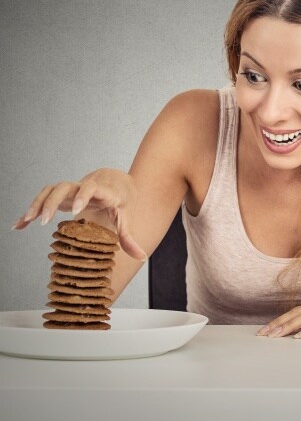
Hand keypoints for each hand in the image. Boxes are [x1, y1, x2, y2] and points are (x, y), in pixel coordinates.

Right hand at [12, 168, 146, 260]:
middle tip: (45, 220)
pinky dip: (31, 210)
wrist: (117, 181)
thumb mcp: (126, 218)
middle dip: (54, 202)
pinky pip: (43, 198)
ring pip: (51, 189)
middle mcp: (84, 187)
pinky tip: (19, 224)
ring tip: (27, 221)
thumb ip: (130, 238)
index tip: (74, 210)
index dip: (82, 196)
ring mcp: (71, 189)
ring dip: (38, 203)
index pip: (91, 188)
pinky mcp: (62, 195)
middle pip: (65, 186)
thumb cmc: (121, 201)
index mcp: (102, 192)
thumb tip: (142, 258)